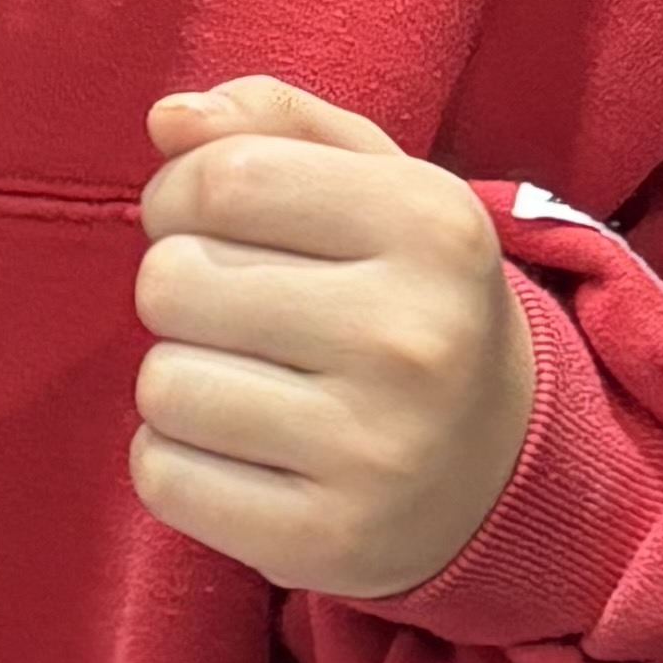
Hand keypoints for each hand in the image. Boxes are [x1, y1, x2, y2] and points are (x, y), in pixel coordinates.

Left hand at [132, 80, 537, 599]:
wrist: (499, 466)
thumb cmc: (404, 296)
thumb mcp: (374, 182)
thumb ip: (273, 122)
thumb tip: (169, 119)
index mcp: (432, 225)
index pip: (221, 179)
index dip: (179, 194)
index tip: (207, 219)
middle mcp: (414, 340)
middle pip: (174, 281)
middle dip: (181, 286)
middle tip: (242, 312)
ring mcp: (375, 452)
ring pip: (162, 384)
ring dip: (181, 378)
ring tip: (250, 383)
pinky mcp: (325, 543)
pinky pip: (162, 477)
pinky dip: (177, 460)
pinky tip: (243, 450)